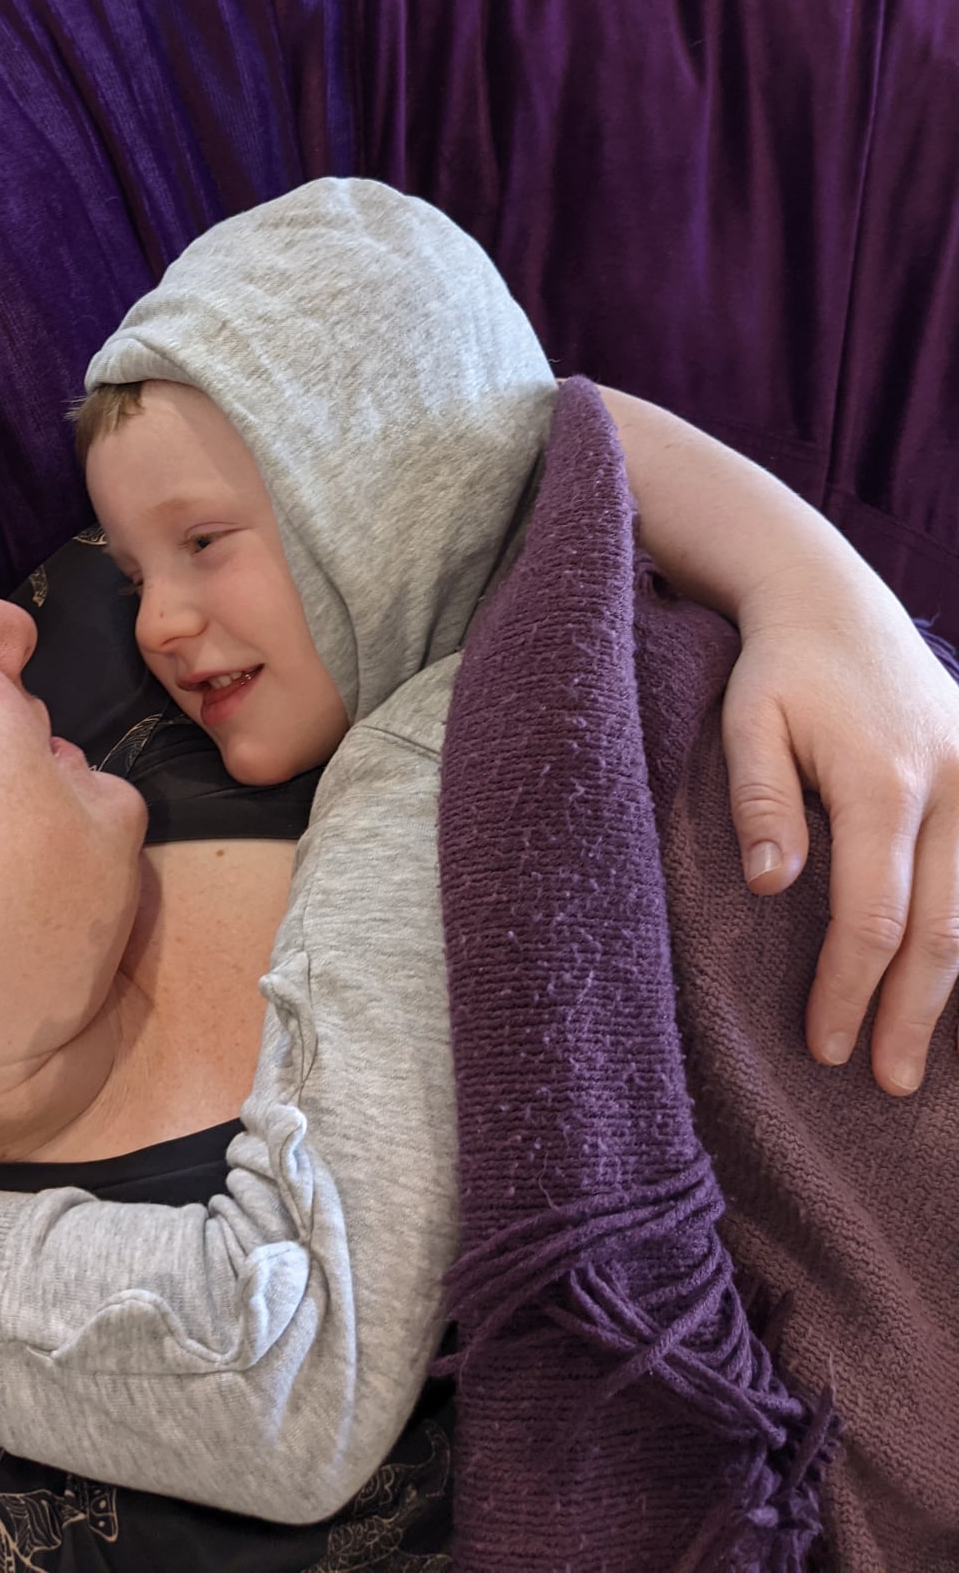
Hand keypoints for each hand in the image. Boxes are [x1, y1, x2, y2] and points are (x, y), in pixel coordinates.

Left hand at [721, 579, 958, 1095]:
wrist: (837, 604)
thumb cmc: (781, 670)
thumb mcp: (747, 721)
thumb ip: (761, 802)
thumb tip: (772, 889)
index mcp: (882, 782)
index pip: (873, 915)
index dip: (850, 987)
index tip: (825, 1045)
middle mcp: (950, 788)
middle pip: (943, 929)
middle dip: (911, 1013)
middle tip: (884, 1081)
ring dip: (952, 986)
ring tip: (920, 1053)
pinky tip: (956, 980)